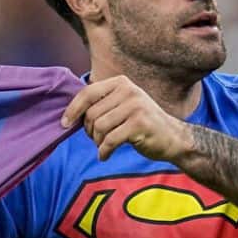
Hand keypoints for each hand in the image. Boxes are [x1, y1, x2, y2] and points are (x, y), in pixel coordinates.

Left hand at [61, 76, 191, 161]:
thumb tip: (68, 114)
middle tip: (97, 140)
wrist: (173, 138)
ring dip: (97, 142)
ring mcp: (136, 106)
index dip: (72, 110)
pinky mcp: (140, 124)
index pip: (87, 93)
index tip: (64, 124)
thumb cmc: (141, 123)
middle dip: (89, 131)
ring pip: (100, 127)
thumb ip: (101, 104)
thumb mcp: (122, 106)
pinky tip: (105, 155)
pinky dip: (104, 151)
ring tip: (103, 146)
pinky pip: (110, 140)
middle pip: (92, 113)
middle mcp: (129, 91)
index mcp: (121, 82)